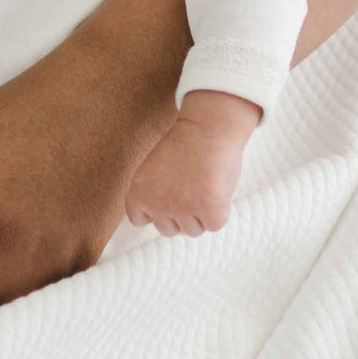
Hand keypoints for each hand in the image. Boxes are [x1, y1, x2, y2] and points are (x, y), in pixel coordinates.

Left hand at [124, 90, 258, 236]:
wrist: (207, 128)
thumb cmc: (184, 146)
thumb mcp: (153, 170)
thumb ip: (153, 194)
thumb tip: (162, 220)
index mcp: (138, 192)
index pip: (140, 220)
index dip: (157, 211)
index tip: (167, 195)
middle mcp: (157, 204)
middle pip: (169, 230)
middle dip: (180, 215)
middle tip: (190, 188)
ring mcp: (183, 208)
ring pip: (193, 230)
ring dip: (200, 213)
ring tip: (202, 185)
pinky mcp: (209, 210)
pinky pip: (214, 225)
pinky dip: (219, 211)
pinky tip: (215, 188)